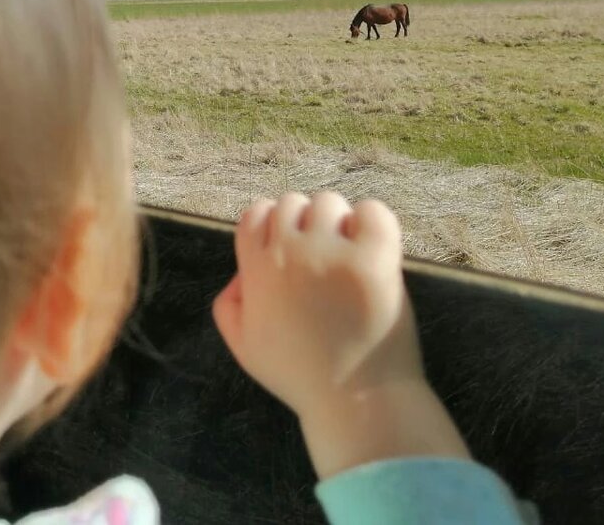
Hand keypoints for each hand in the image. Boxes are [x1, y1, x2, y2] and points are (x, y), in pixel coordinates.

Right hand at [212, 192, 468, 476]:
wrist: (356, 399)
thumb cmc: (298, 375)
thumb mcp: (242, 346)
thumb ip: (227, 305)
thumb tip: (242, 274)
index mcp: (257, 268)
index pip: (255, 213)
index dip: (271, 227)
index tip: (289, 250)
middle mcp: (291, 251)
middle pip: (291, 203)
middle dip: (304, 225)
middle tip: (321, 258)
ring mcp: (334, 252)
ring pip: (329, 204)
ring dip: (337, 224)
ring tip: (348, 256)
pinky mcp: (376, 257)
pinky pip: (373, 211)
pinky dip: (373, 223)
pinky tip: (373, 250)